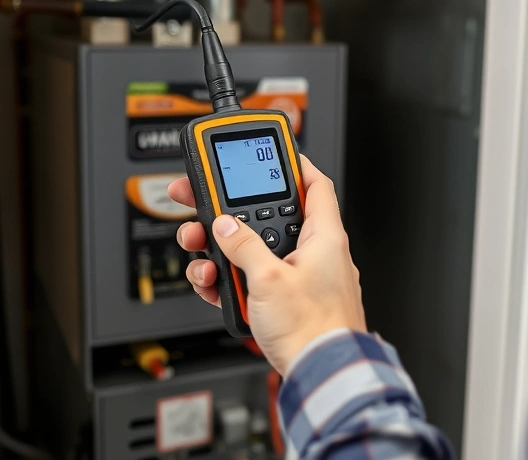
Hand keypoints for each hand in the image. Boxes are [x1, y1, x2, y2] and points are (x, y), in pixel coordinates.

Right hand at [168, 155, 366, 374]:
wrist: (321, 374)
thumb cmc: (313, 328)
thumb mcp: (268, 278)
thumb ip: (243, 246)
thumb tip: (225, 226)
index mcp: (325, 236)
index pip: (314, 185)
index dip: (293, 164)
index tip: (271, 153)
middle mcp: (316, 253)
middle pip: (270, 218)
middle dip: (232, 215)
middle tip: (202, 205)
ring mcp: (301, 278)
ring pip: (256, 251)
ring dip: (224, 253)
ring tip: (202, 254)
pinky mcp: (287, 302)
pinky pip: (255, 281)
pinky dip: (232, 281)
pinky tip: (214, 284)